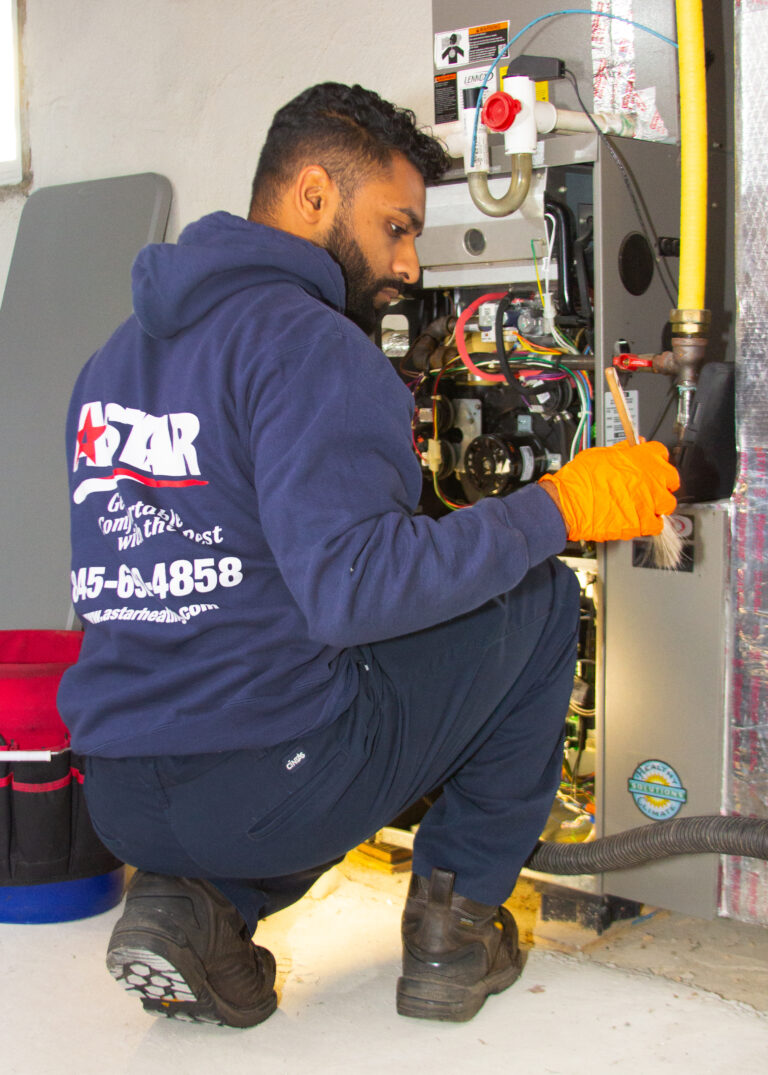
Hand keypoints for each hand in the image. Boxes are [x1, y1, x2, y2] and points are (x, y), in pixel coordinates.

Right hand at [539, 441, 678, 542]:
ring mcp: (649, 501)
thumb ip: (622, 451)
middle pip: (671, 479)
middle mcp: (651, 478)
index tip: (648, 464)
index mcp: (642, 457)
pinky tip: (640, 520)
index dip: (653, 459)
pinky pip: (658, 525)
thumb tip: (629, 448)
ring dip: (658, 504)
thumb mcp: (601, 454)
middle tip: (648, 486)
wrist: (570, 503)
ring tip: (644, 505)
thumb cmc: (580, 479)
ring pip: (667, 503)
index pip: (660, 453)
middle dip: (661, 482)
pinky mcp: (643, 522)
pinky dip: (651, 524)